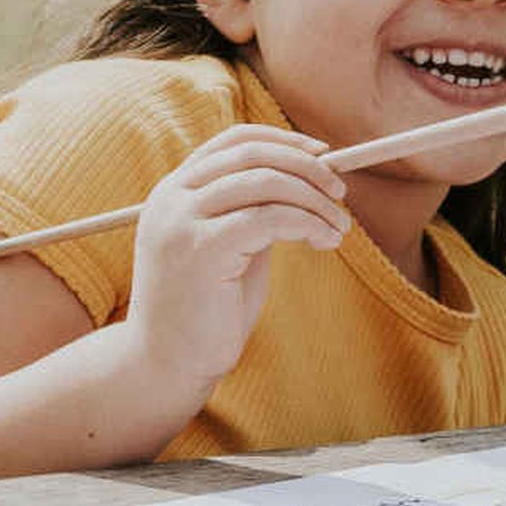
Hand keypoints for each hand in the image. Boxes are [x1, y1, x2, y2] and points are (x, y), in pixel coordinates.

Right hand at [118, 125, 348, 404]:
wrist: (165, 365)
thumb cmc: (204, 312)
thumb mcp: (229, 249)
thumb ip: (250, 212)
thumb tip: (305, 183)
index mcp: (174, 191)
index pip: (233, 141)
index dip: (283, 141)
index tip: (323, 154)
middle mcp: (172, 198)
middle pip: (252, 155)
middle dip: (306, 167)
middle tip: (340, 192)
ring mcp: (181, 221)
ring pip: (264, 182)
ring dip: (314, 200)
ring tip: (338, 227)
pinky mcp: (200, 250)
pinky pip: (269, 218)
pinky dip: (307, 223)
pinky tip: (324, 241)